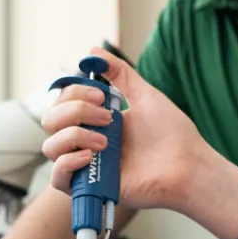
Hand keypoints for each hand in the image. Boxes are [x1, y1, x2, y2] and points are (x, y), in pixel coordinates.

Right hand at [40, 48, 237, 238]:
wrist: (187, 165)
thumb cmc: (171, 133)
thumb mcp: (144, 95)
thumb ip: (119, 73)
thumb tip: (94, 50)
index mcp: (96, 119)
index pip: (62, 102)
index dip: (74, 93)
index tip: (102, 95)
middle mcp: (86, 140)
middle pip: (50, 121)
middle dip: (74, 111)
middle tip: (107, 117)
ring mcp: (87, 164)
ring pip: (50, 147)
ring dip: (73, 136)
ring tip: (105, 141)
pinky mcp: (90, 188)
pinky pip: (57, 179)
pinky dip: (67, 163)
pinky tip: (91, 155)